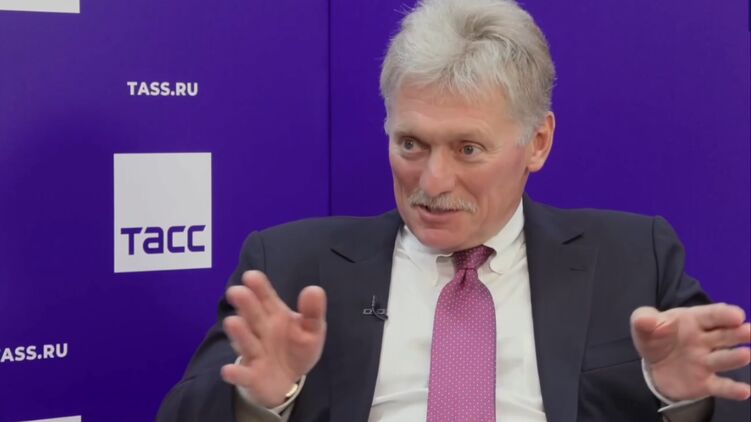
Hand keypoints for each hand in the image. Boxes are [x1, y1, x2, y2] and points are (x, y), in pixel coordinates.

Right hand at [220, 270, 326, 406]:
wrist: (286, 379)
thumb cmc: (296, 347)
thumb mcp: (312, 330)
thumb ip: (313, 312)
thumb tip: (314, 289)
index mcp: (275, 315)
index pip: (266, 298)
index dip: (259, 287)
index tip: (251, 276)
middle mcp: (260, 331)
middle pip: (253, 316)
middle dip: (245, 305)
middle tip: (236, 291)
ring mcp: (254, 353)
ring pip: (246, 342)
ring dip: (239, 334)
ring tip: (233, 322)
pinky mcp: (250, 376)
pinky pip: (242, 375)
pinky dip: (235, 374)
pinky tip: (228, 371)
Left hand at [631, 304, 750, 401]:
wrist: (653, 365)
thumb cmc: (655, 337)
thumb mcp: (644, 325)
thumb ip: (644, 319)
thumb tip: (645, 320)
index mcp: (693, 321)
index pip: (710, 315)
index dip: (723, 314)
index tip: (736, 315)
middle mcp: (705, 341)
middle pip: (724, 336)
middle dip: (737, 333)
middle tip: (748, 331)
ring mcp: (706, 362)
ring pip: (723, 359)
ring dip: (735, 358)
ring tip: (746, 355)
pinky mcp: (706, 383)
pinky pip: (721, 387)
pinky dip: (732, 390)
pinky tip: (744, 391)